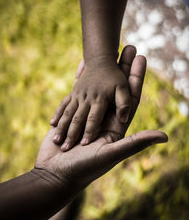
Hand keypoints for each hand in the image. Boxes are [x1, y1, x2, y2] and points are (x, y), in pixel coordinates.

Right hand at [36, 46, 167, 194]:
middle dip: (122, 67)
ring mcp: (87, 113)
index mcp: (116, 126)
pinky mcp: (72, 112)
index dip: (136, 77)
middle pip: (115, 88)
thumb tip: (165, 136)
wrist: (55, 173)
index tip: (141, 57)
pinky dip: (80, 76)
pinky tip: (82, 64)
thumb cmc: (83, 168)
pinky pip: (78, 90)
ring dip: (102, 68)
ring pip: (97, 86)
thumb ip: (136, 143)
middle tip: (128, 46)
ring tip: (107, 49)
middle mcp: (103, 118)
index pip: (130, 97)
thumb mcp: (111, 154)